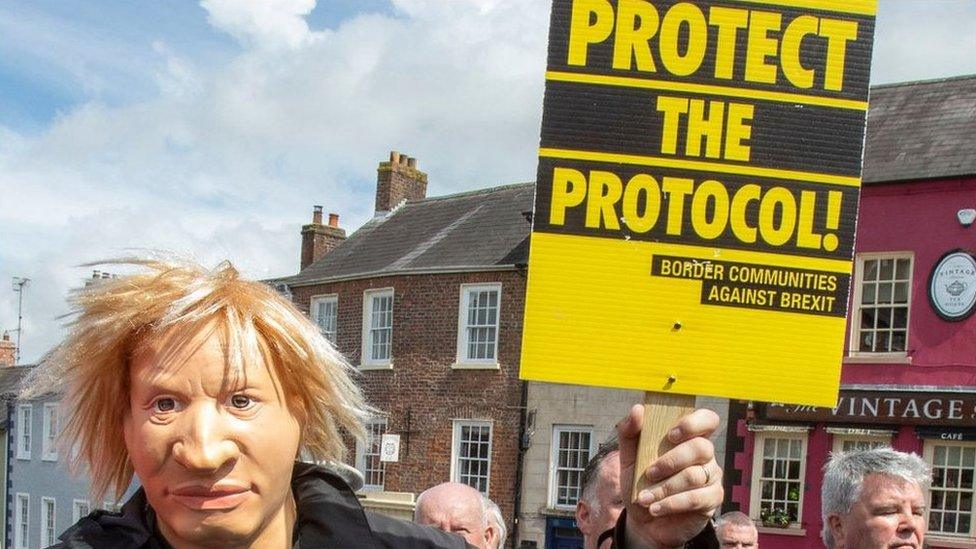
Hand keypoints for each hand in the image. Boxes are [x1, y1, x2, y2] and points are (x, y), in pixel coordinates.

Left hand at [618, 406, 722, 548]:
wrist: (643, 520)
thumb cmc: (640, 482)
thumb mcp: (628, 458)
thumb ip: (630, 433)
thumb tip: (638, 409)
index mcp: (688, 437)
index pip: (707, 419)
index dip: (694, 423)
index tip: (671, 434)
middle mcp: (705, 454)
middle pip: (701, 447)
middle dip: (671, 461)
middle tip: (649, 472)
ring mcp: (711, 476)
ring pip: (694, 475)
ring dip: (665, 487)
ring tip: (644, 497)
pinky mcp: (712, 499)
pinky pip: (696, 498)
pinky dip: (671, 504)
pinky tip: (655, 509)